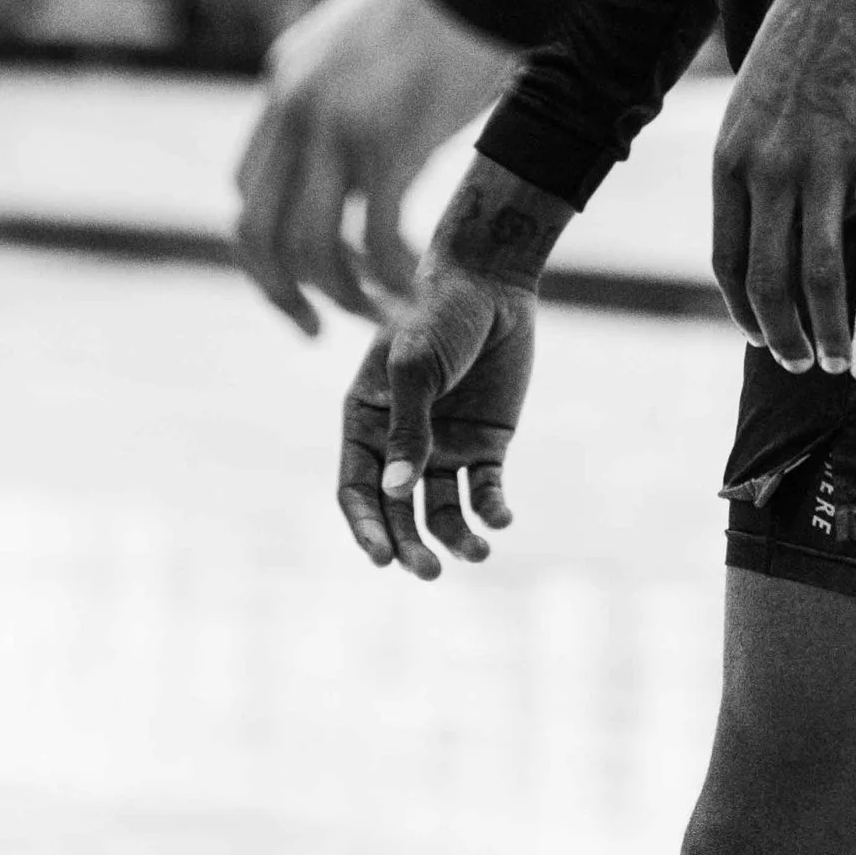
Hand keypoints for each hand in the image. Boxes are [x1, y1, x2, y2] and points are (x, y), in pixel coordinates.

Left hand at [235, 0, 517, 335]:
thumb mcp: (367, 43)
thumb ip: (347, 91)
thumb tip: (363, 134)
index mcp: (285, 83)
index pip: (247, 188)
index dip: (269, 248)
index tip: (304, 280)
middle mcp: (295, 108)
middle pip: (258, 233)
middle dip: (281, 295)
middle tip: (315, 330)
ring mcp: (338, 127)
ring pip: (310, 249)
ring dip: (342, 298)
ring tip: (380, 314)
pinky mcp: (391, 142)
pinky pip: (377, 240)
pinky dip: (391, 280)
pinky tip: (414, 291)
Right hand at [336, 160, 568, 579]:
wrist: (493, 282)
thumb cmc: (437, 314)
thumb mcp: (415, 368)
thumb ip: (408, 430)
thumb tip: (396, 495)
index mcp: (365, 420)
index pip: (355, 488)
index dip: (366, 527)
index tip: (383, 559)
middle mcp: (400, 442)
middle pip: (398, 511)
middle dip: (410, 545)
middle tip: (430, 572)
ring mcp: (444, 445)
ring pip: (441, 510)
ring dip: (455, 538)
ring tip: (477, 552)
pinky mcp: (486, 443)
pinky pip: (484, 490)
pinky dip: (491, 510)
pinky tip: (500, 518)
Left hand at [713, 0, 855, 375]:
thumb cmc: (797, 49)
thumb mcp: (747, 112)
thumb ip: (750, 172)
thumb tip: (759, 231)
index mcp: (731, 162)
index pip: (728, 261)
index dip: (745, 311)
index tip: (764, 338)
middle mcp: (770, 172)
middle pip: (770, 280)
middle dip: (787, 336)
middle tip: (807, 367)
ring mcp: (824, 166)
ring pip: (823, 273)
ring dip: (833, 328)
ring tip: (844, 361)